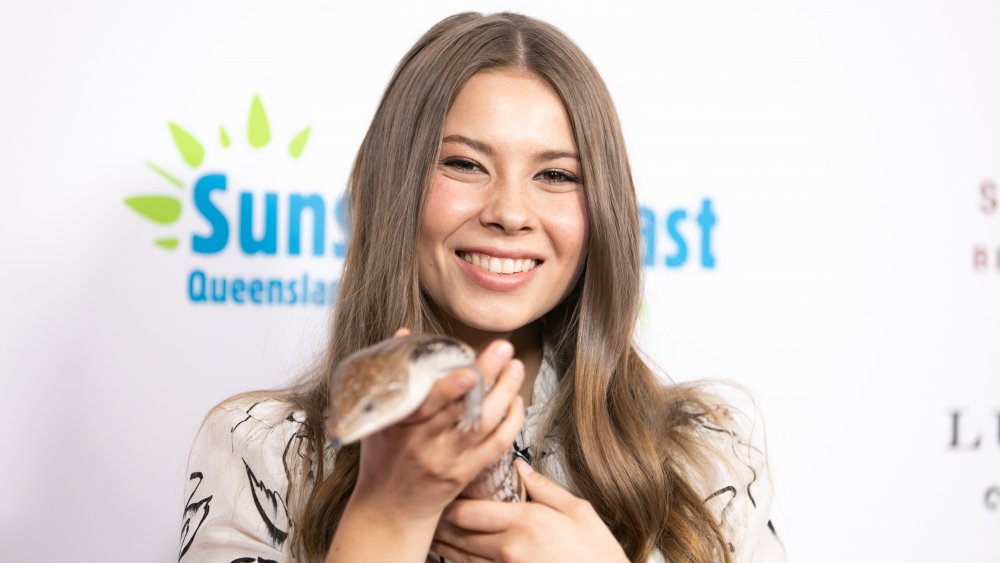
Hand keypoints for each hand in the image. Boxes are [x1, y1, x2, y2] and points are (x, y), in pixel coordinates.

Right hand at [351, 337, 526, 520]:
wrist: (390, 509)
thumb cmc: (382, 457)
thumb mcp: (378, 418)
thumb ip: (393, 377)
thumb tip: (404, 334)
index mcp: (400, 428)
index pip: (427, 405)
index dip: (448, 389)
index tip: (466, 368)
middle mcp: (425, 444)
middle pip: (463, 408)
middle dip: (487, 375)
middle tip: (503, 348)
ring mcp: (448, 459)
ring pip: (484, 424)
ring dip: (505, 393)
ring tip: (515, 366)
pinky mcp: (466, 472)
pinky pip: (496, 445)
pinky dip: (511, 421)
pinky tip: (516, 400)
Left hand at [432, 459, 628, 562]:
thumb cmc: (598, 557)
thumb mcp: (580, 512)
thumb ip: (545, 488)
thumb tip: (521, 468)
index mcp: (526, 523)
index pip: (469, 510)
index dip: (449, 502)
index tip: (443, 493)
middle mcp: (510, 550)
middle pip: (457, 534)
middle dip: (440, 522)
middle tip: (430, 510)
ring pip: (460, 557)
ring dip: (444, 544)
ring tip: (433, 532)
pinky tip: (455, 555)